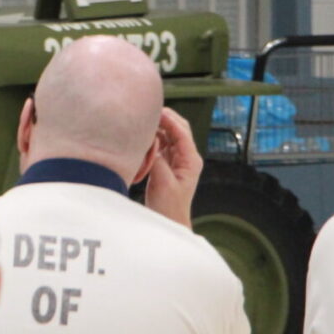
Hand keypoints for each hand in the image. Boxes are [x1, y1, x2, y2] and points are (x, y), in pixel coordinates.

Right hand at [145, 106, 201, 227]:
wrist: (169, 222)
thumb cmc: (169, 208)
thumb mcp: (162, 183)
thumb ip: (157, 160)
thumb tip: (150, 140)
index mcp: (191, 161)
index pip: (182, 133)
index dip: (169, 120)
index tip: (155, 111)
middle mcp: (186, 157)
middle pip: (178, 129)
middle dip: (165, 118)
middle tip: (148, 110)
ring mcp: (176, 160)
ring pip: (169, 134)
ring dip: (158, 126)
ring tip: (143, 120)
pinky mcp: (166, 163)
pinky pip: (161, 144)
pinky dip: (153, 136)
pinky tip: (142, 134)